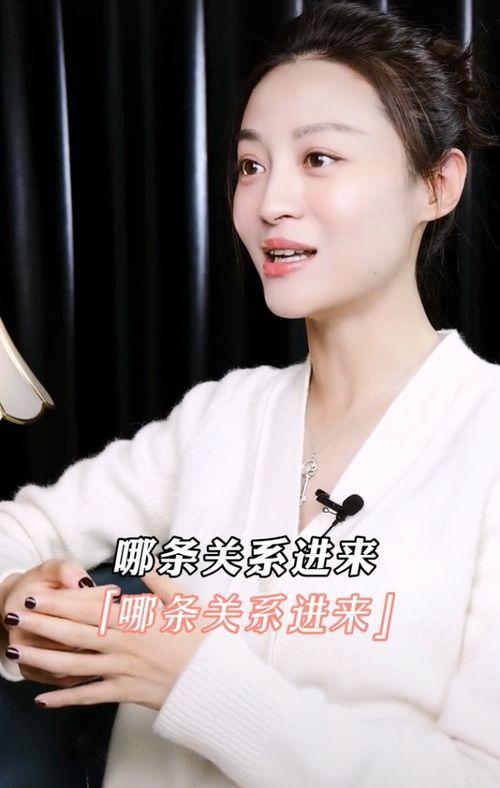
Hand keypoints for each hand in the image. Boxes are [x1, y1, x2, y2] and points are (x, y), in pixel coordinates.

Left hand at [3, 570, 208, 710]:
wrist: (215, 679)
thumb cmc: (203, 636)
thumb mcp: (186, 600)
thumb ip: (160, 581)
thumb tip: (143, 564)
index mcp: (135, 618)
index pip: (88, 607)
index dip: (59, 601)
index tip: (37, 594)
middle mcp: (121, 643)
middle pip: (73, 633)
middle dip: (41, 624)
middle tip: (15, 616)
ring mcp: (121, 670)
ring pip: (73, 665)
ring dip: (42, 658)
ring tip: (17, 652)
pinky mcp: (124, 692)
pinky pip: (89, 696)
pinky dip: (65, 699)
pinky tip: (43, 700)